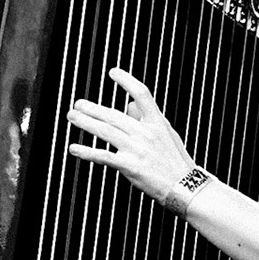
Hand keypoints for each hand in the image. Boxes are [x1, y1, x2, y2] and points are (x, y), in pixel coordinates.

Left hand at [66, 67, 196, 200]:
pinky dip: (87, 151)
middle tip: (78, 104)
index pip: (142, 94)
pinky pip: (103, 156)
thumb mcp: (168, 134)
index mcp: (157, 123)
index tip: (113, 72)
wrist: (185, 187)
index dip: (127, 81)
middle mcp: (146, 133)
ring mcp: (137, 149)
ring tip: (73, 117)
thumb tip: (130, 104)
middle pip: (114, 115)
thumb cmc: (177, 162)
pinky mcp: (130, 166)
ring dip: (86, 123)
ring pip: (106, 131)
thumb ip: (147, 118)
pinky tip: (75, 148)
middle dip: (93, 108)